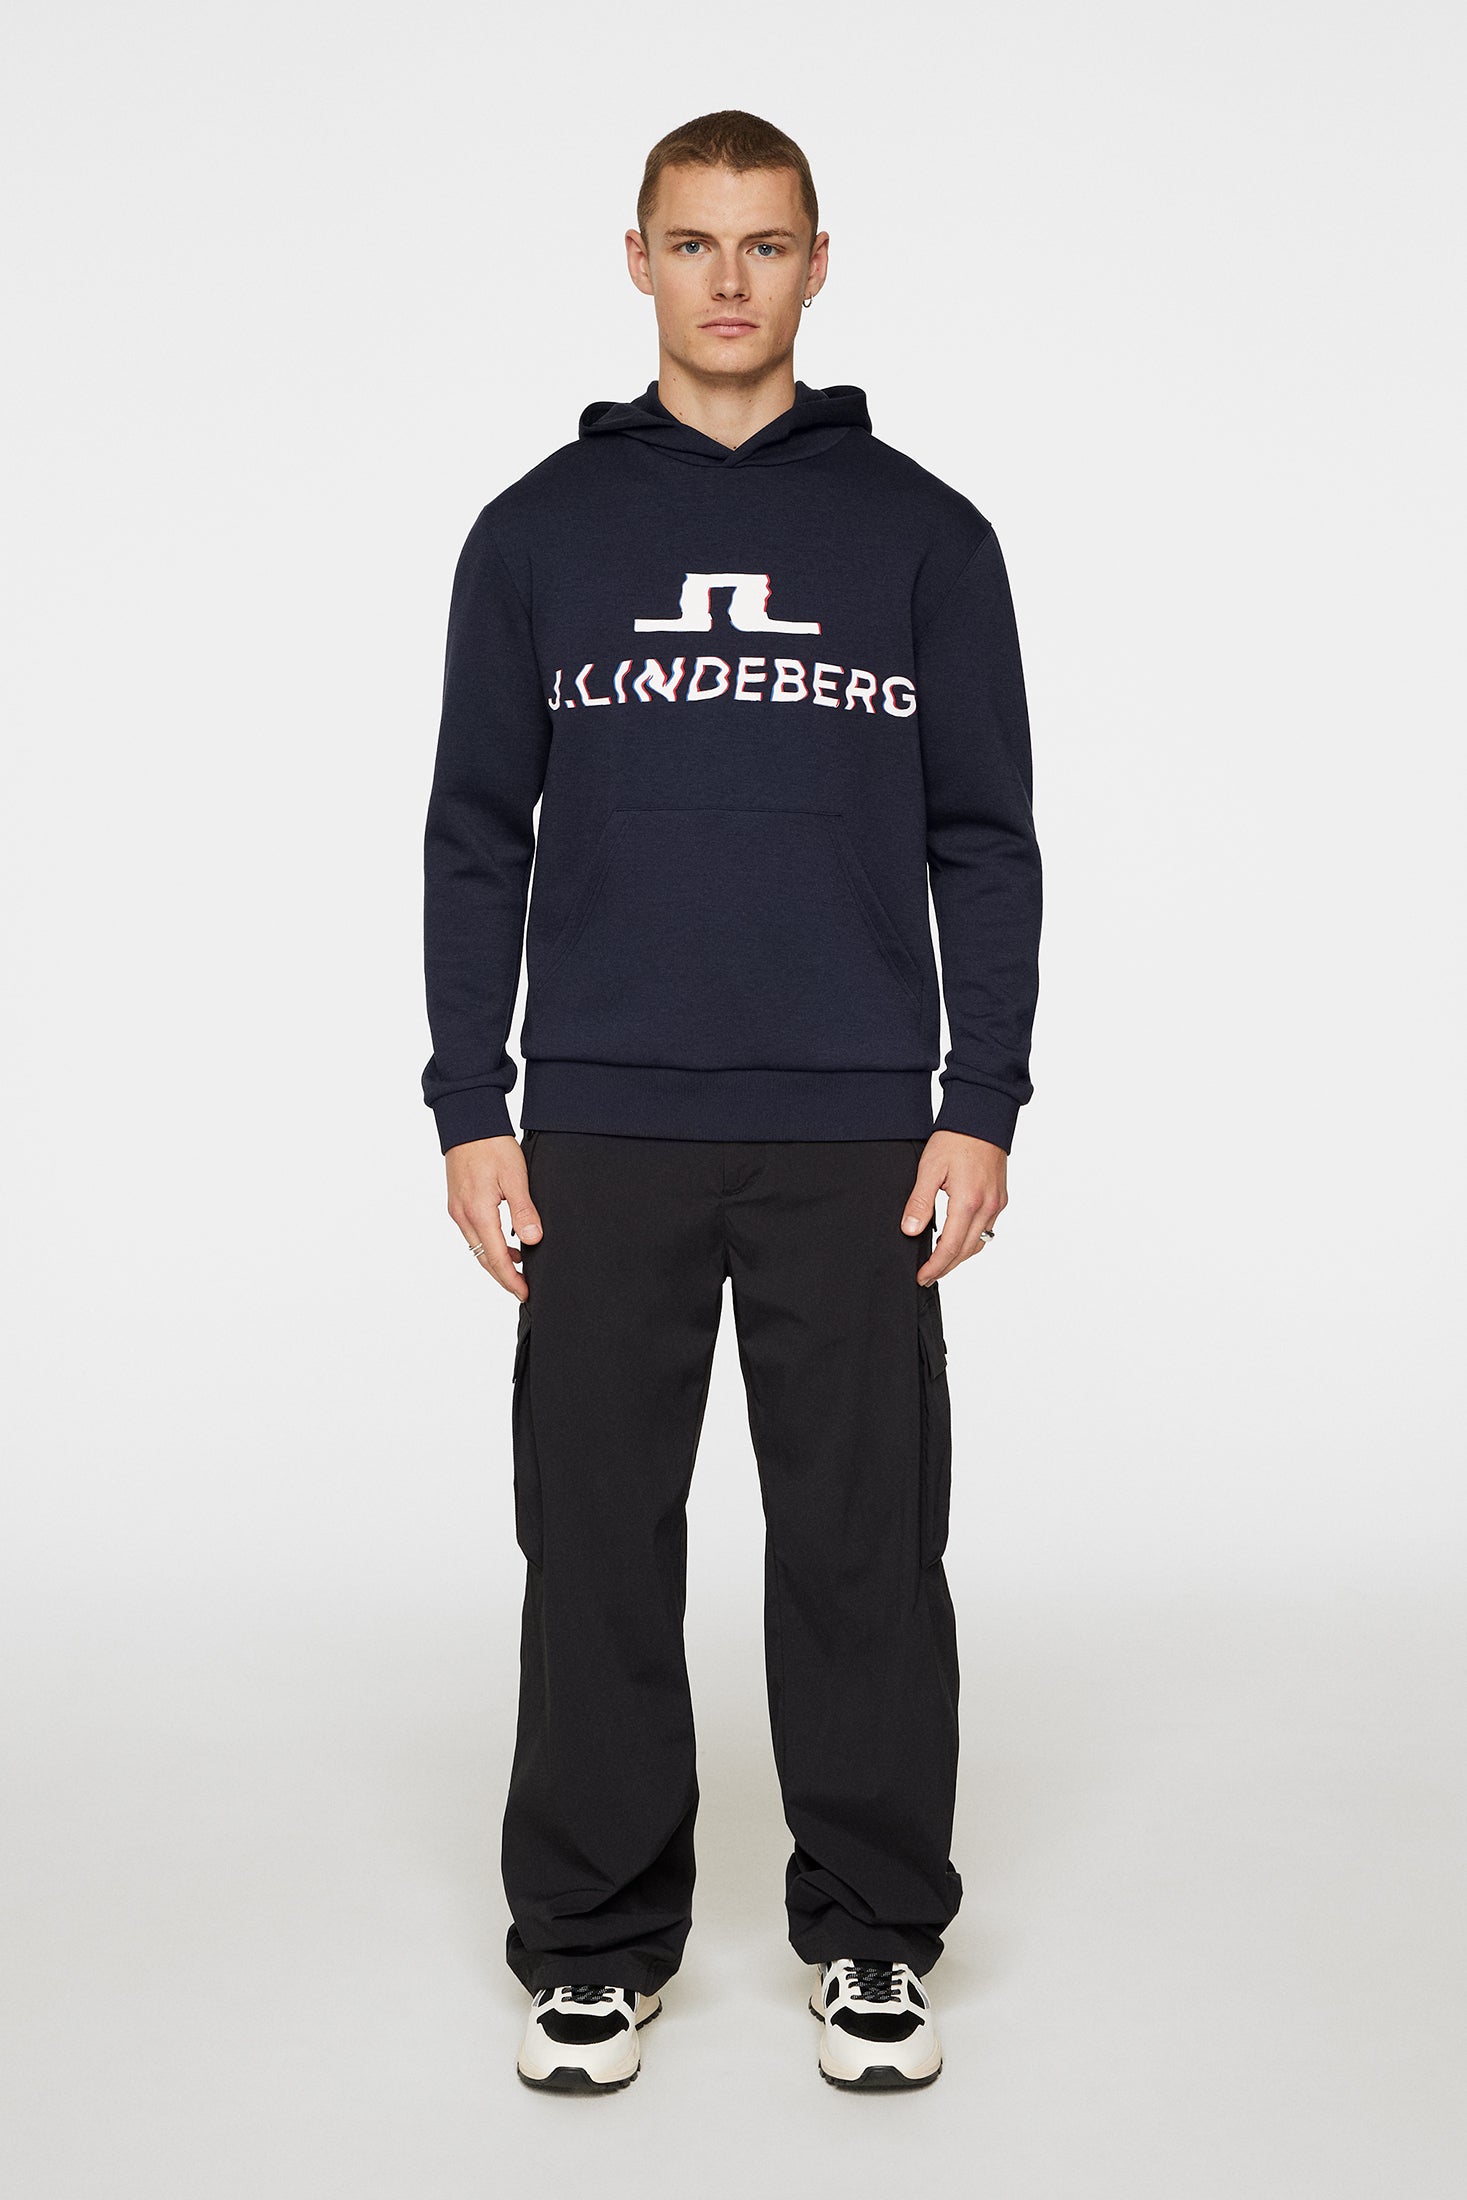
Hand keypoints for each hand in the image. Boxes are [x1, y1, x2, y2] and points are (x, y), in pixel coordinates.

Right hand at [445, 1136, 542, 1300]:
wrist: (468, 1123)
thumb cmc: (492, 1145)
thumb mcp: (515, 1177)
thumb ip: (523, 1211)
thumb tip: (532, 1241)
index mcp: (478, 1212)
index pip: (495, 1257)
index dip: (511, 1279)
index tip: (525, 1293)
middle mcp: (463, 1215)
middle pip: (483, 1258)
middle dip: (503, 1276)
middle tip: (522, 1289)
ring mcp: (457, 1210)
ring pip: (477, 1247)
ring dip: (495, 1261)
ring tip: (519, 1268)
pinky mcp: (458, 1203)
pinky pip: (473, 1233)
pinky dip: (488, 1244)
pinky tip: (505, 1242)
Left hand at [902, 1131, 1006, 1285]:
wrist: (982, 1117)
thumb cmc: (955, 1139)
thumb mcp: (929, 1168)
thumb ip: (920, 1203)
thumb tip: (911, 1231)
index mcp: (968, 1202)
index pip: (950, 1247)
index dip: (935, 1266)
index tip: (921, 1276)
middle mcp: (987, 1207)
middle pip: (966, 1251)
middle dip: (946, 1267)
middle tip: (927, 1276)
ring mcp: (997, 1204)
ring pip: (979, 1243)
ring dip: (959, 1256)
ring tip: (940, 1262)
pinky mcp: (1000, 1198)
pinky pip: (987, 1229)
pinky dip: (971, 1241)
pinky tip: (957, 1239)